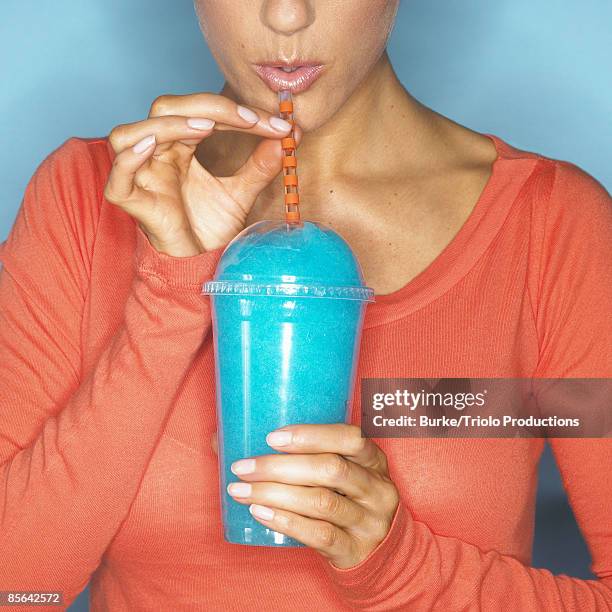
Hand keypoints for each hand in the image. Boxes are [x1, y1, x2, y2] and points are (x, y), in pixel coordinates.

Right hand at [103, 93, 299, 256]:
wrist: (201, 265)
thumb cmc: (211, 228)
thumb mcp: (242, 193)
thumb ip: (261, 165)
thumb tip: (290, 135)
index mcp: (180, 147)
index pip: (201, 112)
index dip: (235, 111)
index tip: (277, 124)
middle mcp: (157, 155)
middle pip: (165, 110)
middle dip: (208, 107)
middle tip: (248, 119)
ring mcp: (142, 178)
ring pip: (131, 134)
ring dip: (168, 125)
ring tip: (206, 128)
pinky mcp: (133, 203)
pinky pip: (118, 179)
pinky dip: (129, 160)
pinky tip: (150, 147)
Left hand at [210, 424, 399, 568]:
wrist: (378, 553)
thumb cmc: (345, 499)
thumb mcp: (340, 471)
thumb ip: (299, 453)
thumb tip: (224, 437)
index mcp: (374, 460)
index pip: (349, 437)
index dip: (311, 435)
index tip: (272, 437)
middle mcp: (376, 488)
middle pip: (331, 469)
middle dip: (280, 467)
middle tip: (243, 468)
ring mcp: (369, 522)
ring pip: (320, 502)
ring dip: (274, 494)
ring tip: (240, 490)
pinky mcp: (354, 550)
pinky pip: (319, 535)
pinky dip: (286, 522)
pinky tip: (259, 513)